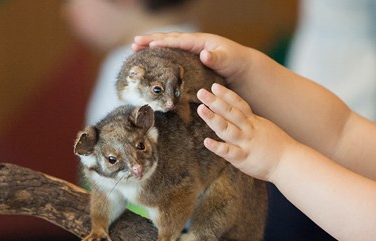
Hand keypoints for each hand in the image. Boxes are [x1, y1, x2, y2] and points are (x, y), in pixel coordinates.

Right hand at [132, 32, 250, 85]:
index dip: (164, 42)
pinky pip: (172, 54)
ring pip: (168, 45)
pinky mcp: (190, 58)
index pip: (179, 41)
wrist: (241, 66)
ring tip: (135, 47)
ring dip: (151, 45)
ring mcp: (191, 50)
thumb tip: (205, 54)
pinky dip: (159, 54)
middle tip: (134, 43)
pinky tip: (149, 59)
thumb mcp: (228, 60)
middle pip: (169, 39)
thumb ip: (217, 58)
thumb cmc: (235, 62)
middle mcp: (193, 43)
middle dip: (151, 40)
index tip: (150, 45)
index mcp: (200, 42)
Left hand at [197, 83, 296, 182]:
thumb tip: (240, 118)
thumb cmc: (279, 148)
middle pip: (231, 113)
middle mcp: (249, 130)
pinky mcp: (244, 158)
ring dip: (214, 119)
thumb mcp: (265, 129)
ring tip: (201, 109)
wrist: (291, 163)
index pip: (239, 105)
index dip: (226, 95)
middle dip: (215, 101)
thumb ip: (252, 123)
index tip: (214, 86)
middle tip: (201, 92)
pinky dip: (218, 147)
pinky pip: (230, 152)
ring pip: (228, 129)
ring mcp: (246, 143)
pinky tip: (206, 142)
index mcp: (254, 123)